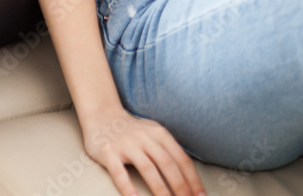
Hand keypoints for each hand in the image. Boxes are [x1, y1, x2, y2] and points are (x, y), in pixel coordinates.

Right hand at [82, 108, 205, 195]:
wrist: (102, 115)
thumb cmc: (132, 131)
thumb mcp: (153, 133)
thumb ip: (168, 150)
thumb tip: (189, 177)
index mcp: (159, 133)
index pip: (180, 158)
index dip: (192, 178)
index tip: (200, 195)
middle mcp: (144, 137)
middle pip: (167, 164)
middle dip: (180, 187)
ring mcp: (126, 144)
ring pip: (147, 169)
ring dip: (161, 190)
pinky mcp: (108, 153)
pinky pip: (119, 173)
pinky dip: (128, 188)